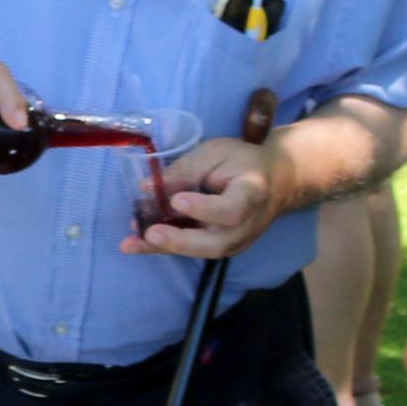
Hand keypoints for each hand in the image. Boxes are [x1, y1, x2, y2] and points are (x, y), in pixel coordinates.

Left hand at [128, 134, 282, 259]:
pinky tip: (137, 243)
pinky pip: (195, 250)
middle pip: (217, 243)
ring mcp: (239, 240)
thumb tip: (145, 187)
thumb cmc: (242, 160)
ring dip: (165, 248)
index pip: (232, 211)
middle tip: (149, 233)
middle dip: (180, 241)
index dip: (204, 209)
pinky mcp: (225, 246)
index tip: (177, 201)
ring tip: (131, 243)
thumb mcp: (214, 153)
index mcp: (252, 193)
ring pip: (203, 252)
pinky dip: (166, 247)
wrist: (275, 180)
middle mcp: (248, 224)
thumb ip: (183, 170)